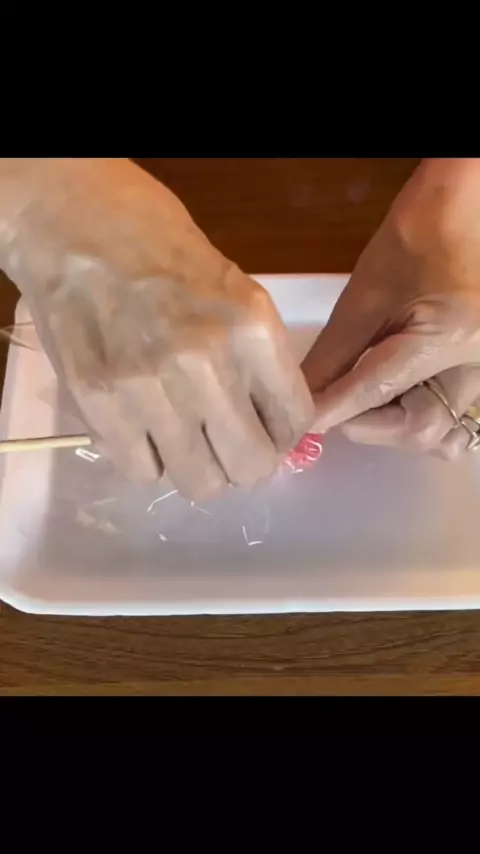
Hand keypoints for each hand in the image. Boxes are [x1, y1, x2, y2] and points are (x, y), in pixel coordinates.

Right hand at [0, 159, 312, 498]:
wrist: (80, 226)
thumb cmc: (163, 252)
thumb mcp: (238, 292)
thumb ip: (260, 361)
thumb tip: (274, 426)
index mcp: (252, 328)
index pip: (294, 421)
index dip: (283, 434)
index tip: (267, 429)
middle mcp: (206, 363)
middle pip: (251, 465)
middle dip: (244, 461)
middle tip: (227, 442)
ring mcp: (149, 388)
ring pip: (199, 481)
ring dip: (198, 466)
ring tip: (184, 437)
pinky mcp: (100, 404)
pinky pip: (142, 472)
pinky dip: (148, 458)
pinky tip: (144, 427)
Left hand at [302, 158, 479, 458]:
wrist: (464, 209)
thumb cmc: (416, 236)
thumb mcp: (366, 296)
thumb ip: (334, 354)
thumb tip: (303, 397)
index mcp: (450, 337)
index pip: (379, 390)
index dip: (334, 410)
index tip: (300, 426)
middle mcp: (479, 364)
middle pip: (421, 426)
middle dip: (370, 425)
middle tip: (333, 410)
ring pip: (440, 429)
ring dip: (392, 426)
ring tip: (360, 402)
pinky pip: (451, 413)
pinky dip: (415, 415)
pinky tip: (389, 400)